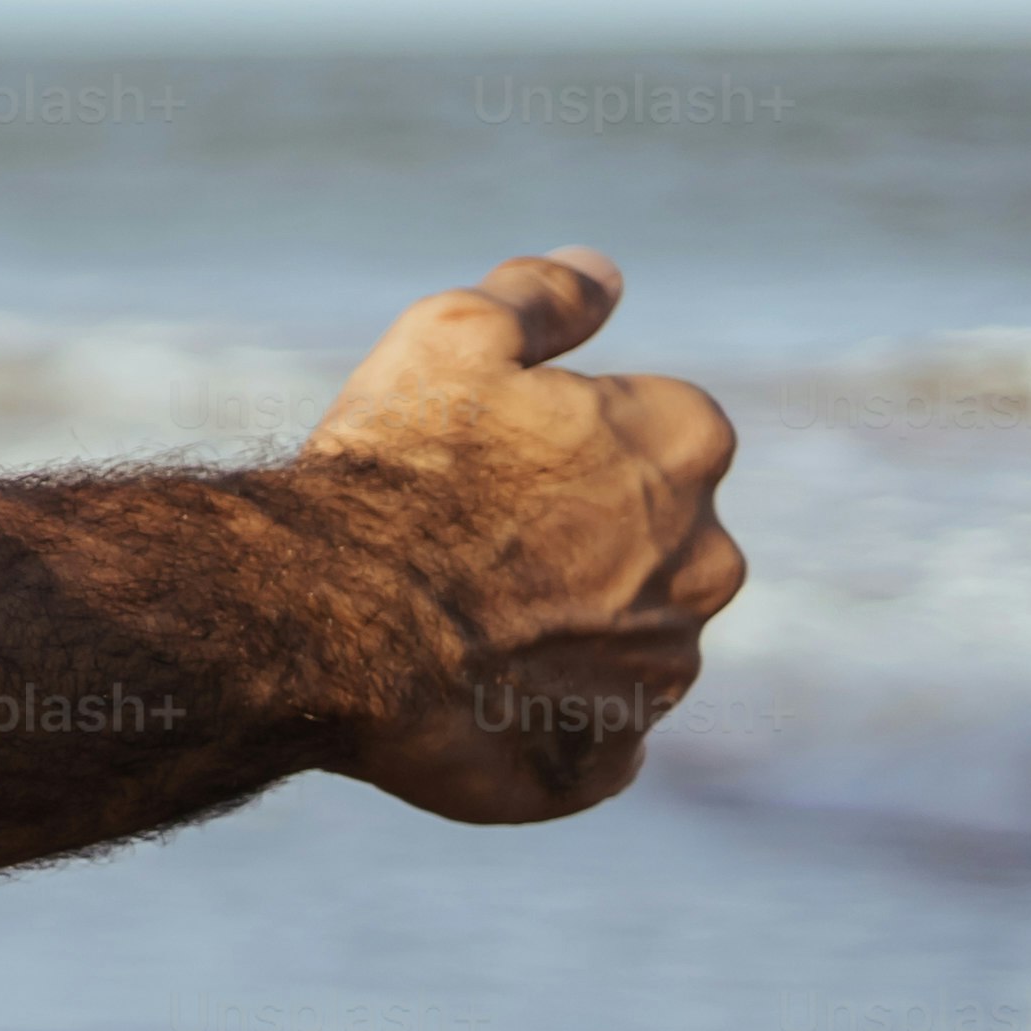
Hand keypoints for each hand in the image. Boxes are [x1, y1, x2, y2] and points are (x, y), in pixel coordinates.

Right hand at [300, 250, 745, 820]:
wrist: (323, 623)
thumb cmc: (390, 472)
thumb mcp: (451, 334)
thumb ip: (544, 296)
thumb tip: (609, 273)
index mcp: (685, 446)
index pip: (660, 429)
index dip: (566, 440)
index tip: (488, 456)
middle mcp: (706, 561)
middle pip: (653, 538)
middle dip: (580, 537)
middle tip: (464, 540)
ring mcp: (659, 670)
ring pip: (622, 637)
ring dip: (561, 629)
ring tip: (451, 622)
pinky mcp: (606, 758)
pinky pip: (586, 735)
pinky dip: (540, 718)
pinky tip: (466, 695)